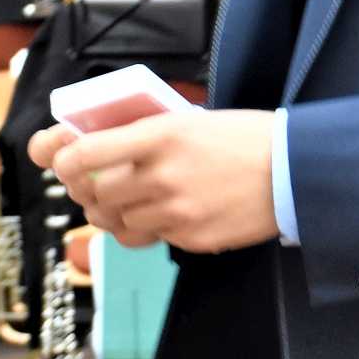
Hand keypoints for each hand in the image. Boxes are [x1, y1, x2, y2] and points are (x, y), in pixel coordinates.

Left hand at [30, 109, 277, 251]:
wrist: (294, 172)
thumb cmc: (245, 137)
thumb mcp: (190, 120)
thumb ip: (145, 135)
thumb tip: (100, 147)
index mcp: (159, 135)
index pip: (85, 154)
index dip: (64, 162)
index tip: (65, 162)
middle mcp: (160, 176)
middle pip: (95, 195)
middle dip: (89, 192)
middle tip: (95, 186)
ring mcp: (175, 212)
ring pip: (117, 224)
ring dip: (115, 214)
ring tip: (127, 203)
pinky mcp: (190, 238)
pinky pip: (150, 239)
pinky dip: (148, 228)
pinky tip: (164, 214)